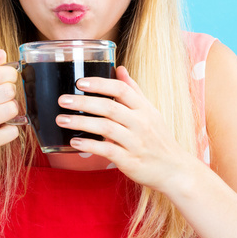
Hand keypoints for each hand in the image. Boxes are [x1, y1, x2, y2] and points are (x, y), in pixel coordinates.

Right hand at [0, 49, 20, 166]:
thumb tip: (2, 52)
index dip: (10, 75)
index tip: (8, 79)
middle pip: (8, 91)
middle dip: (10, 94)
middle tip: (2, 99)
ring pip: (12, 109)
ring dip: (11, 111)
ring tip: (0, 113)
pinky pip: (12, 131)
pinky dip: (10, 130)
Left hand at [55, 66, 195, 191]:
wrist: (174, 169)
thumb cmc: (158, 138)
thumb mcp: (150, 111)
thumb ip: (133, 91)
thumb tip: (119, 68)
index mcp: (144, 109)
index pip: (121, 90)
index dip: (100, 84)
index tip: (80, 82)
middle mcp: (141, 123)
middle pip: (110, 107)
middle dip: (84, 102)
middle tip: (63, 100)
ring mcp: (135, 142)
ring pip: (106, 128)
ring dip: (81, 122)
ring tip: (62, 119)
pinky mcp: (130, 161)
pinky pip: (107, 151)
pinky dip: (90, 145)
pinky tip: (74, 142)